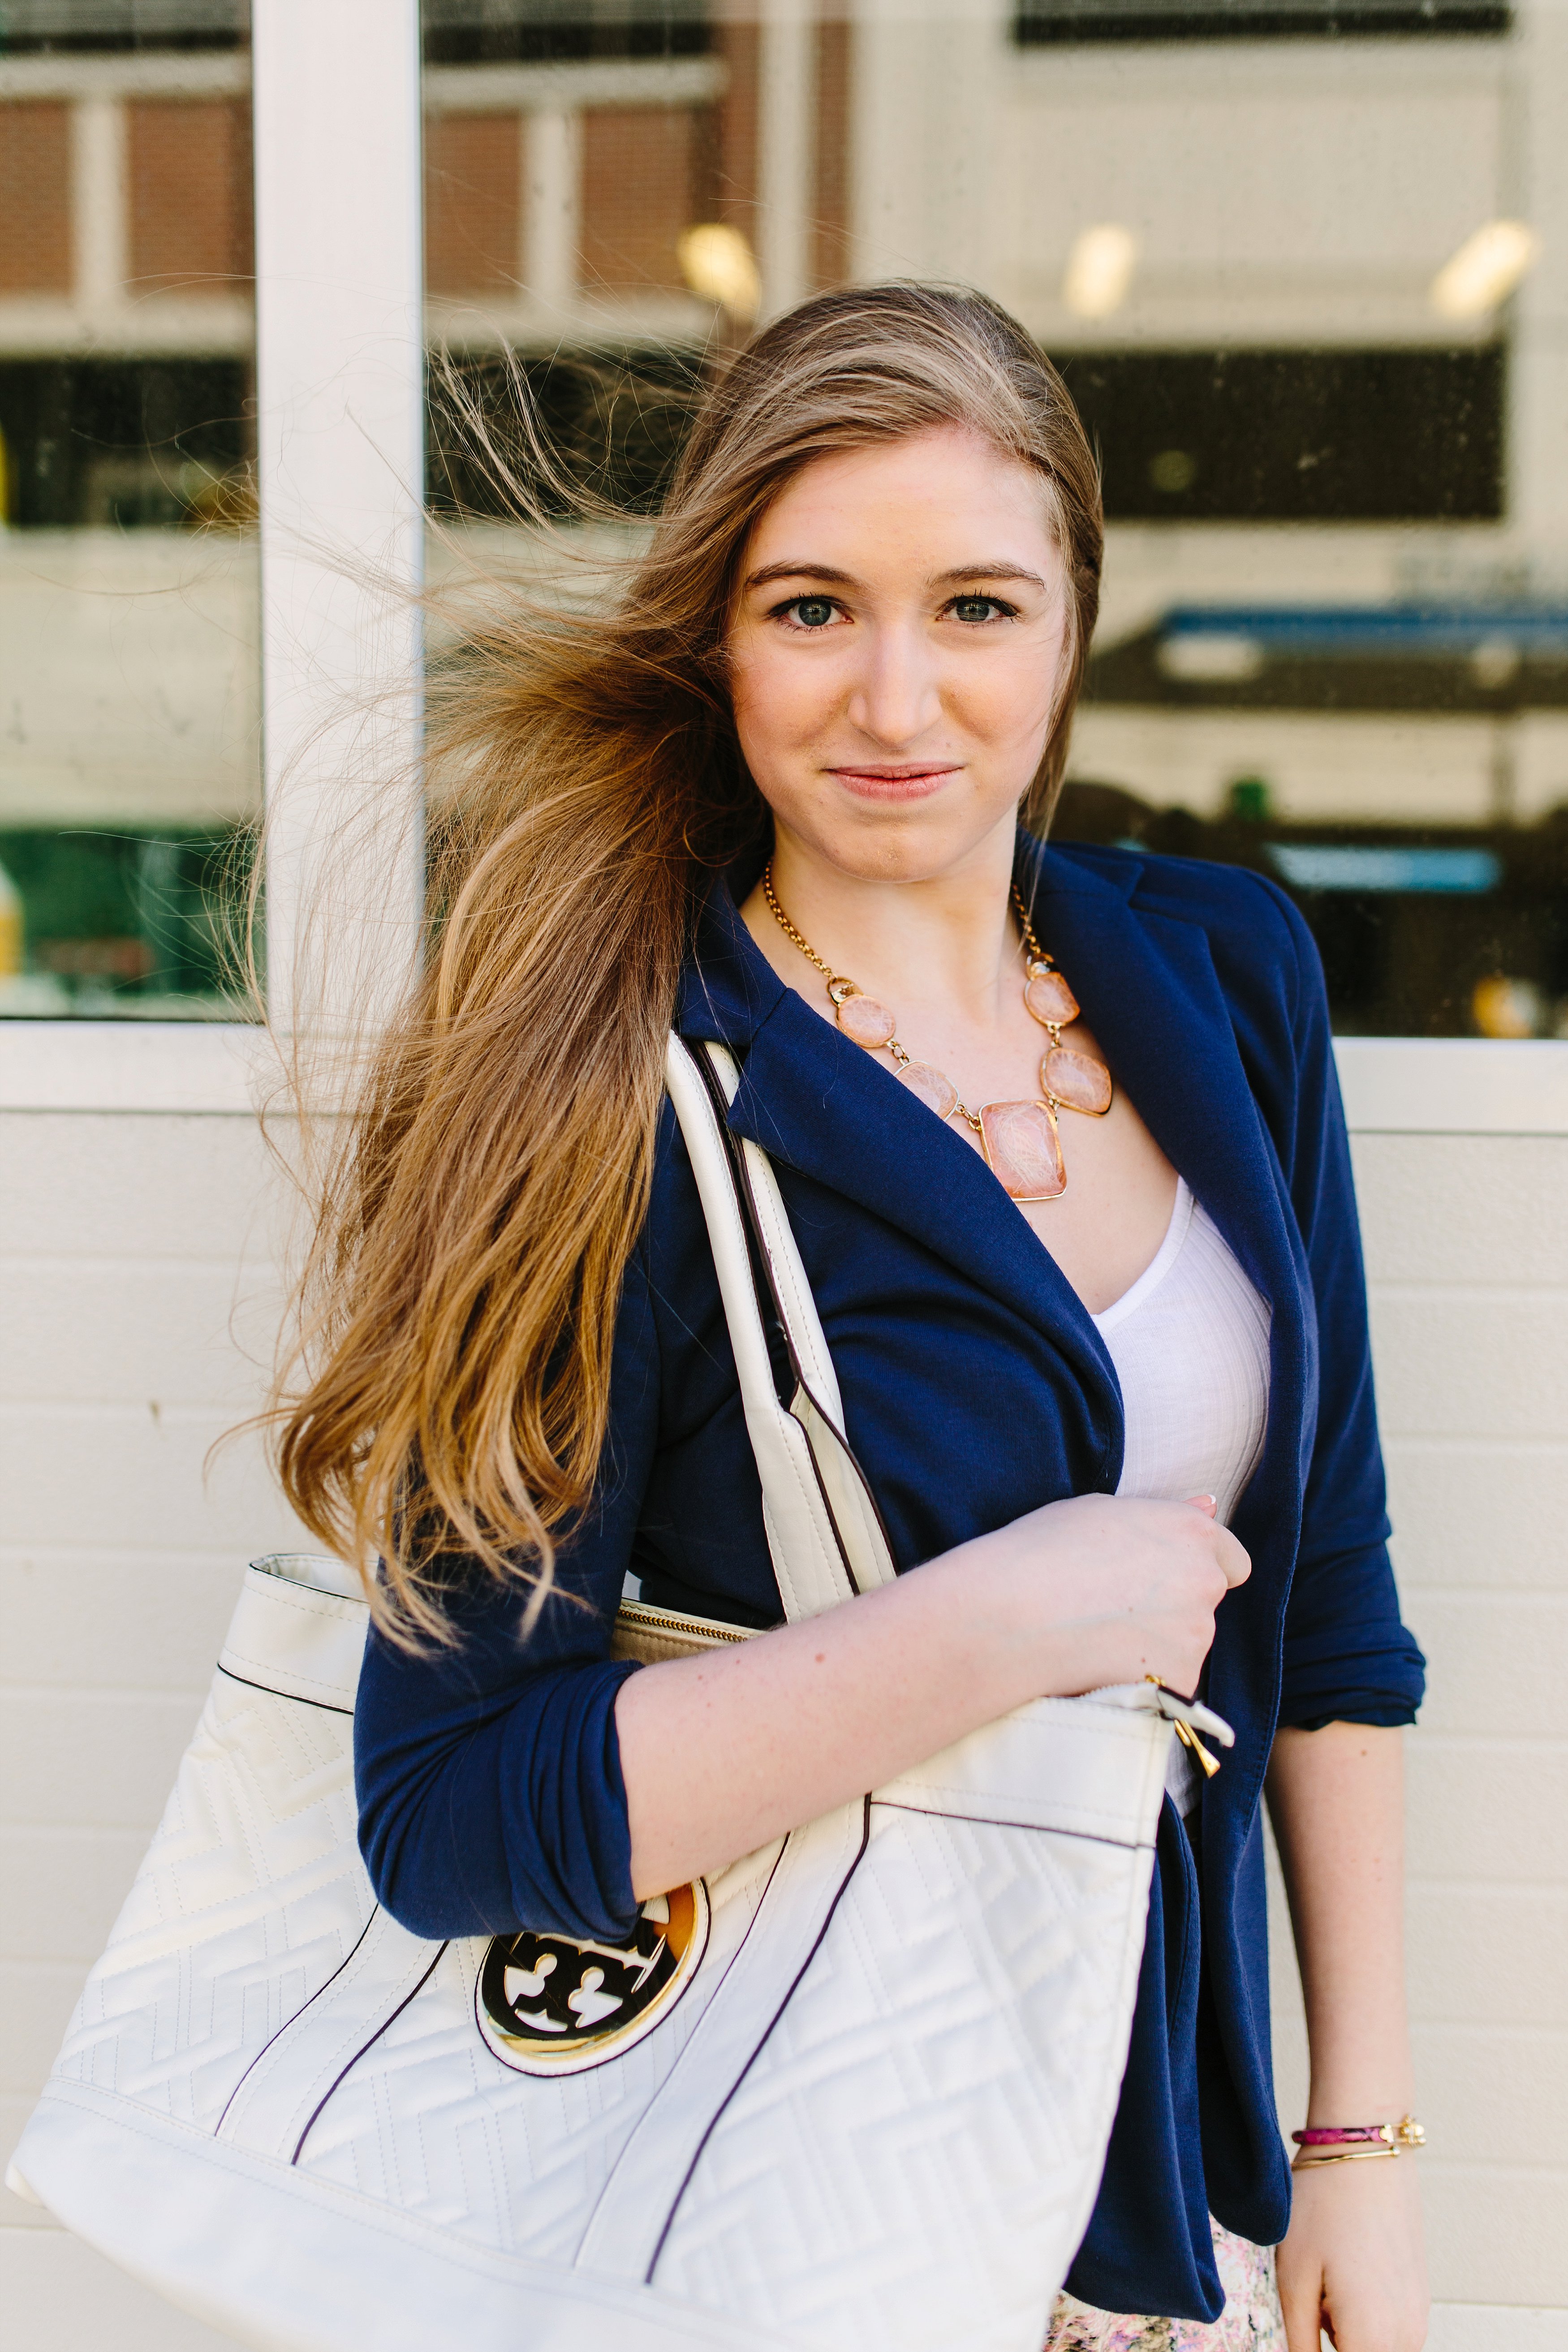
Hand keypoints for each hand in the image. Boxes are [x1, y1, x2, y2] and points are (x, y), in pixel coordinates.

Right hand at [969, 1487, 1249, 1699]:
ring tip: (1099, 1635)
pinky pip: (1169, 1680)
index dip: (1196, 1569)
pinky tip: (1102, 1665)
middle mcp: (1203, 1582)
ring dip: (1158, 1641)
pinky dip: (1145, 1677)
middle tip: (1115, 1607)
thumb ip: (1163, 1514)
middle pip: (1205, 1602)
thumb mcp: (1100, 1512)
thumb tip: (1209, 1506)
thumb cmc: (1042, 1551)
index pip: (1231, 1559)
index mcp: (1190, 1533)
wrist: (1010, 1616)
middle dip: (1173, 1605)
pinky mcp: (1178, 1681)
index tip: (1160, 1578)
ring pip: (1186, 1642)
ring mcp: (1195, 1635)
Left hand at [1277, 2156, 1427, 2350]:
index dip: (1312, 2350)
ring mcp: (1418, 2319)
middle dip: (1329, 2340)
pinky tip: (1344, 2270)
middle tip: (1313, 2295)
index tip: (1309, 2312)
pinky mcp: (1419, 2299)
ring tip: (1328, 2279)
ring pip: (1371, 2346)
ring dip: (1343, 2332)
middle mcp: (1408, 2340)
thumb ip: (1299, 2342)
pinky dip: (1359, 2314)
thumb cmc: (1324, 2207)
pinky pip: (1385, 2329)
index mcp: (1374, 2342)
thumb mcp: (1293, 2279)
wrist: (1367, 2149)